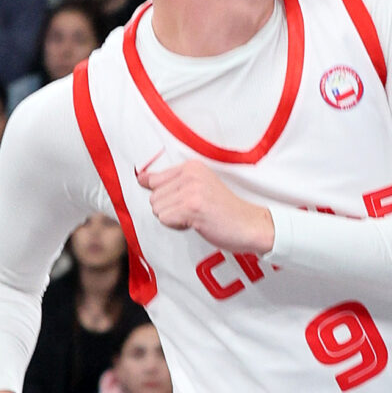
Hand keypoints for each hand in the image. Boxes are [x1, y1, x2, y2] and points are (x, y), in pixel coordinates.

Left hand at [135, 153, 274, 253]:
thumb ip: (170, 182)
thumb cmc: (224, 210)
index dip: (166, 197)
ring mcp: (191, 190)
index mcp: (191, 166)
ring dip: (174, 219)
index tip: (184, 202)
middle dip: (170, 209)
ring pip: (158, 209)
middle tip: (194, 211)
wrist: (250, 224)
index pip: (153, 180)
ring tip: (196, 216)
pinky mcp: (192, 207)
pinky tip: (196, 223)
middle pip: (154, 197)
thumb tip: (140, 178)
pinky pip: (165, 219)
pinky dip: (178, 226)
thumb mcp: (199, 187)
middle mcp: (190, 174)